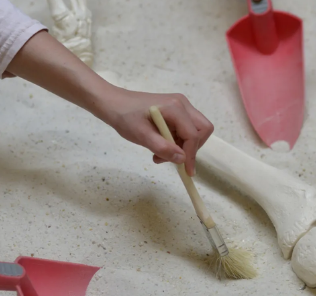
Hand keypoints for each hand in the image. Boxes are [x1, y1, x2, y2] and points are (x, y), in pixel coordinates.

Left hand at [96, 88, 213, 176]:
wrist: (112, 103)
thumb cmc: (124, 117)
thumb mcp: (141, 135)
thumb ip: (162, 148)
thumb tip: (182, 160)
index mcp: (175, 107)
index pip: (193, 134)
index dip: (191, 155)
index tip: (186, 172)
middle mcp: (182, 104)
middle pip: (203, 129)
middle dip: (193, 148)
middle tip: (175, 160)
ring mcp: (180, 106)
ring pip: (195, 131)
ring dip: (183, 147)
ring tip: (160, 155)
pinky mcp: (176, 111)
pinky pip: (185, 129)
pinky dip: (177, 142)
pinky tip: (160, 147)